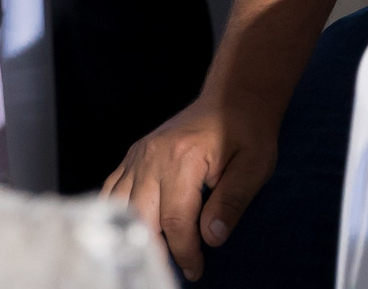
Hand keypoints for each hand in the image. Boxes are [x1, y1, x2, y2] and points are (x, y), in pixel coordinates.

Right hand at [103, 93, 276, 280]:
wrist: (234, 98)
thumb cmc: (248, 132)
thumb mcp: (255, 166)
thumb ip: (232, 202)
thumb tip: (212, 238)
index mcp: (183, 157)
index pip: (175, 220)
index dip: (184, 251)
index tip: (196, 269)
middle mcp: (153, 155)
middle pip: (141, 217)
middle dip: (158, 249)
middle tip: (176, 267)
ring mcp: (139, 154)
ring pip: (120, 206)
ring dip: (135, 232)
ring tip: (157, 251)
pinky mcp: (134, 155)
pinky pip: (113, 190)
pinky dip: (117, 213)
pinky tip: (132, 229)